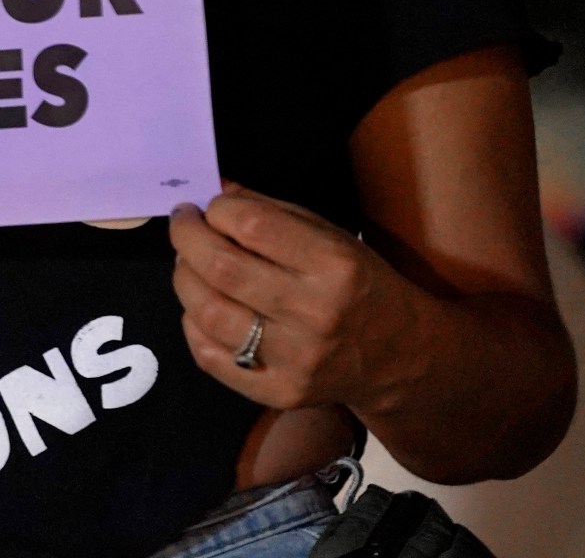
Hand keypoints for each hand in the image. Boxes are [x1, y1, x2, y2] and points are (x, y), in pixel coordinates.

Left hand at [168, 182, 421, 411]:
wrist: (401, 357)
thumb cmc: (360, 284)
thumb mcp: (332, 236)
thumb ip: (272, 212)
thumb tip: (216, 192)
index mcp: (334, 265)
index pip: (253, 226)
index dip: (218, 209)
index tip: (210, 207)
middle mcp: (315, 314)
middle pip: (222, 269)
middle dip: (187, 238)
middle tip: (184, 225)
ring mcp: (296, 359)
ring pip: (209, 313)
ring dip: (184, 279)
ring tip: (188, 264)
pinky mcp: (280, 392)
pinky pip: (210, 357)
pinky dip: (192, 325)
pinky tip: (200, 307)